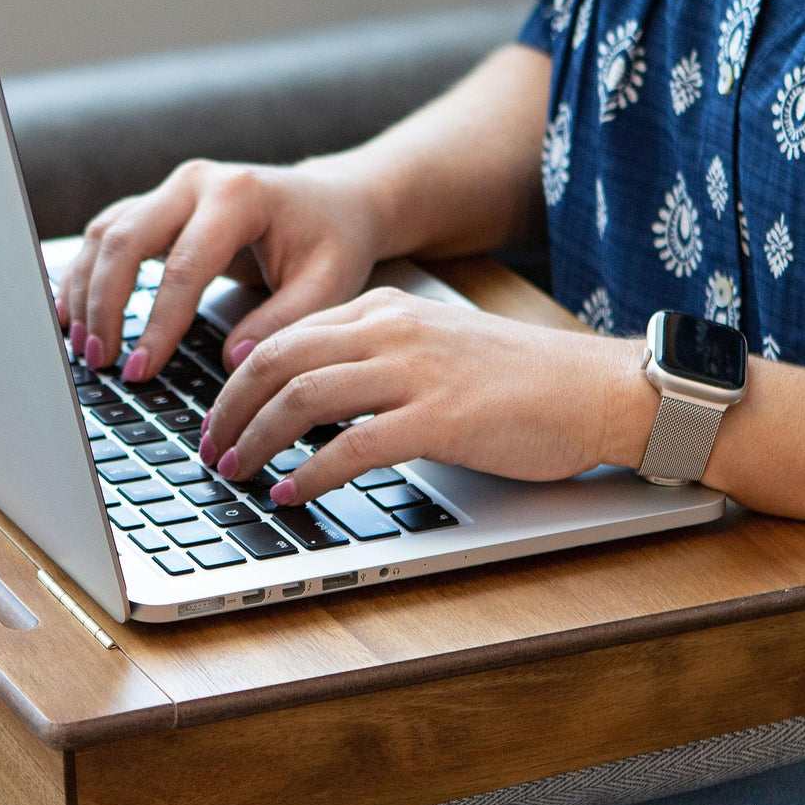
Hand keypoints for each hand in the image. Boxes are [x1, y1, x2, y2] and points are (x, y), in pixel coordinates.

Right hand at [55, 157, 385, 377]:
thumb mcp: (329, 284)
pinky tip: (72, 314)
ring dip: (86, 291)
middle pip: (125, 240)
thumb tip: (230, 361)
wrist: (335, 201)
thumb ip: (283, 322)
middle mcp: (196, 182)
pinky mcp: (158, 205)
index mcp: (239, 196)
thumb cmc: (334, 242)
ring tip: (82, 348)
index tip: (141, 370)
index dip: (157, 324)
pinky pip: (108, 235)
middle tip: (100, 361)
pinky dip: (85, 274)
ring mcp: (171, 189)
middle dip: (104, 305)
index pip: (183, 266)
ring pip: (106, 234)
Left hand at [198, 288, 653, 504]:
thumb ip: (370, 359)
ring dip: (256, 438)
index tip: (216, 415)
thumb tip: (305, 399)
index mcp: (383, 310)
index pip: (283, 335)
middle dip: (229, 408)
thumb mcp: (431, 348)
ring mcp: (416, 371)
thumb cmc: (517, 379)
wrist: (596, 388)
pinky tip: (290, 493)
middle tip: (208, 446)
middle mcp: (391, 330)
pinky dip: (309, 473)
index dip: (236, 379)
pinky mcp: (441, 418)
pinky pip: (352, 446)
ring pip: (303, 397)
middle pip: (277, 361)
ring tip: (235, 469)